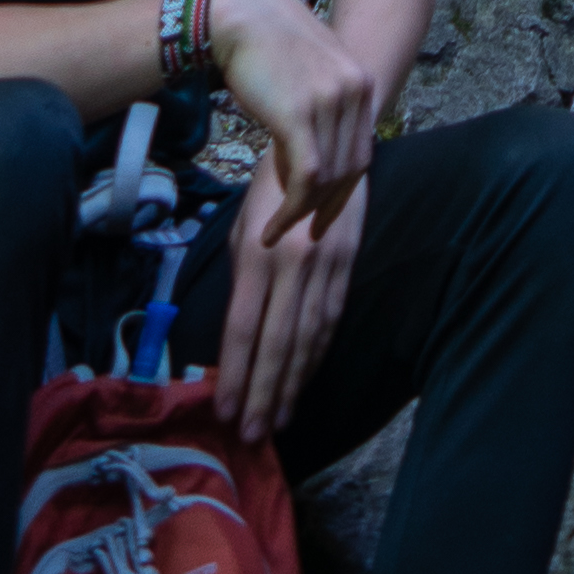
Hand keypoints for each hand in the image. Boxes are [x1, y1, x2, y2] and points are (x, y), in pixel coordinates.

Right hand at [211, 0, 382, 217]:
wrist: (241, 17)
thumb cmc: (268, 48)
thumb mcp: (311, 77)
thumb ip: (324, 110)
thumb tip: (322, 156)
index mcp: (360, 83)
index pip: (362, 154)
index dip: (345, 192)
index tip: (325, 218)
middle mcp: (354, 91)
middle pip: (350, 171)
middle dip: (327, 210)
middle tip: (306, 234)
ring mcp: (330, 102)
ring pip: (327, 179)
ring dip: (302, 215)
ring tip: (278, 231)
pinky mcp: (300, 115)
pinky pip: (306, 178)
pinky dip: (291, 210)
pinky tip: (273, 226)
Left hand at [211, 159, 368, 437]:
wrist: (324, 138)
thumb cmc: (269, 187)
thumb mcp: (242, 227)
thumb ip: (241, 281)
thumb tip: (235, 338)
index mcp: (259, 253)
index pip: (243, 329)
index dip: (234, 375)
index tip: (224, 412)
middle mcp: (293, 263)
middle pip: (276, 343)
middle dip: (263, 394)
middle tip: (251, 435)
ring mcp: (326, 264)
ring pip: (308, 339)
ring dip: (292, 384)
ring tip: (278, 421)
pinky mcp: (349, 262)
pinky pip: (331, 319)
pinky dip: (317, 355)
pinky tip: (305, 380)